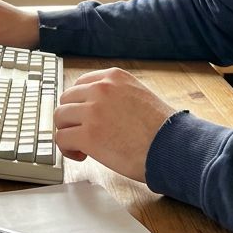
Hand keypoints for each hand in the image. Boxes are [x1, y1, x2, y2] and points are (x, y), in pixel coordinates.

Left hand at [53, 68, 174, 182]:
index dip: (79, 104)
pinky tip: (81, 155)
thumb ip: (116, 96)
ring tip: (81, 147)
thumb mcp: (139, 95)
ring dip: (67, 132)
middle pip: (66, 99)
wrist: (172, 146)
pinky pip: (62, 138)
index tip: (84, 116)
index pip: (80, 84)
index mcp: (114, 77)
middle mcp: (101, 89)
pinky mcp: (88, 135)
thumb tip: (98, 109)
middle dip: (71, 118)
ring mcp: (93, 111)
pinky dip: (67, 149)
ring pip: (60, 118)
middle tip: (81, 133)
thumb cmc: (162, 128)